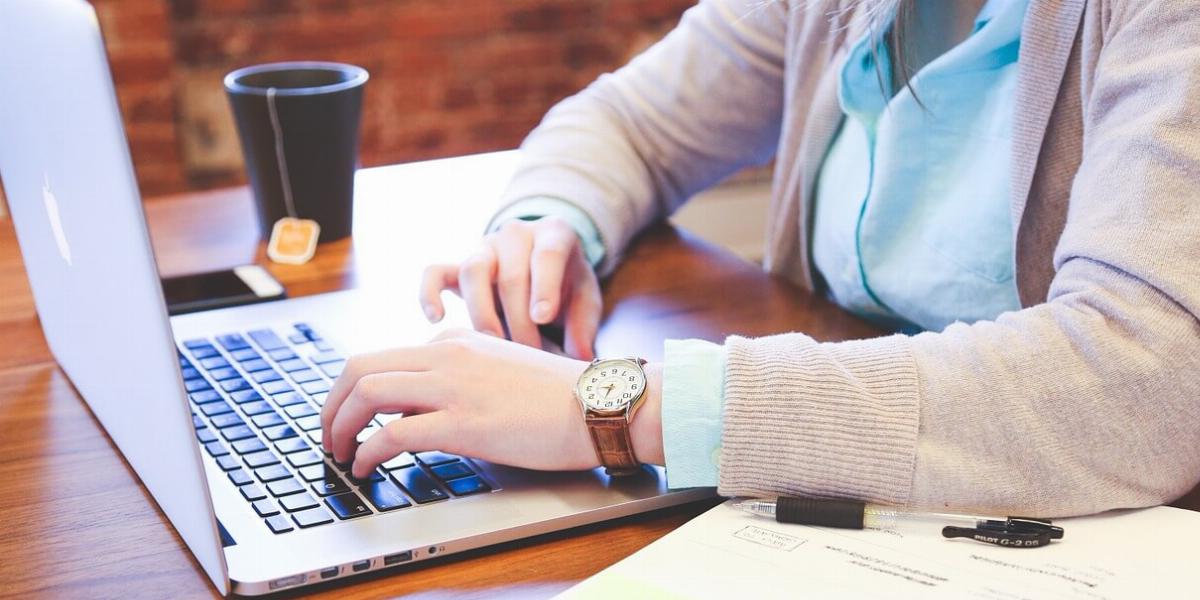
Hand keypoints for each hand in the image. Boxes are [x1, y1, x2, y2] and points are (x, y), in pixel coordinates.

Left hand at [319, 329, 663, 478]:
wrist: (600, 404)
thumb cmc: (561, 397)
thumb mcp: (501, 371)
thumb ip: (461, 380)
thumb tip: (421, 412)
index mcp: (457, 341)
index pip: (385, 357)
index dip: (355, 392)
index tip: (350, 417)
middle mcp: (447, 355)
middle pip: (360, 367)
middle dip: (332, 404)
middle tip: (328, 434)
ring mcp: (453, 386)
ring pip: (367, 392)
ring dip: (339, 426)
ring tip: (339, 453)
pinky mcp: (462, 422)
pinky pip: (392, 433)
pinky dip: (367, 452)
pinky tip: (367, 468)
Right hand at [419, 216, 601, 359]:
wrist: (543, 265)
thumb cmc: (567, 285)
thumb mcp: (585, 298)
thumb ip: (584, 325)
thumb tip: (580, 357)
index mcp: (554, 234)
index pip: (547, 254)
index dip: (544, 286)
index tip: (542, 317)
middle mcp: (516, 234)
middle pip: (510, 274)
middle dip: (518, 320)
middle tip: (529, 354)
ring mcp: (484, 248)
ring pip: (473, 271)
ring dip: (482, 313)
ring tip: (494, 346)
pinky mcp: (458, 266)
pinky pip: (435, 272)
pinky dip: (429, 293)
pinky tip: (436, 319)